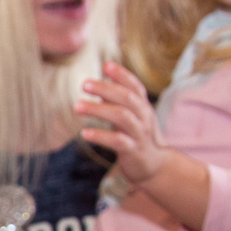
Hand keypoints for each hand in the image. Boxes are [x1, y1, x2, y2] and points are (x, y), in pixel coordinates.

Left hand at [74, 63, 169, 184]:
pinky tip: (84, 133)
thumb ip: (116, 101)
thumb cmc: (136, 136)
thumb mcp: (129, 116)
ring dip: (98, 110)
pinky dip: (101, 136)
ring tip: (76, 107)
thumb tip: (96, 85)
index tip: (106, 65)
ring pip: (122, 117)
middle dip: (106, 89)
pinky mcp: (133, 151)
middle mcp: (144, 117)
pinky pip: (118, 141)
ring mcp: (140, 134)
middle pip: (127, 98)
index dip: (122, 75)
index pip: (135, 86)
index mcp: (142, 106)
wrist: (154, 165)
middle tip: (84, 84)